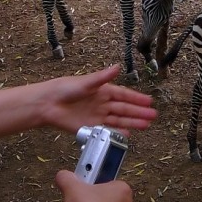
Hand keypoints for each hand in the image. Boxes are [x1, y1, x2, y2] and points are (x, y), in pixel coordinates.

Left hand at [39, 65, 156, 134]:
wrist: (47, 104)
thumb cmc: (65, 89)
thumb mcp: (85, 82)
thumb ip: (102, 77)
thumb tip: (117, 67)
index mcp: (103, 91)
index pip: (124, 95)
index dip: (137, 98)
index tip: (149, 101)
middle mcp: (102, 104)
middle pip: (124, 109)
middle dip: (139, 112)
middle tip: (153, 116)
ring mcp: (97, 116)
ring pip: (119, 120)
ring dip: (133, 122)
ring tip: (146, 126)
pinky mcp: (90, 127)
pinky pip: (107, 130)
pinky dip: (117, 132)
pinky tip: (128, 134)